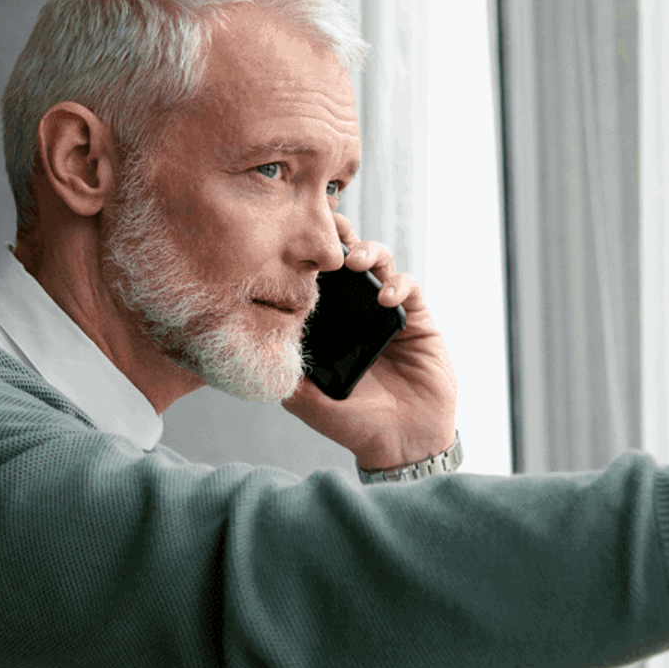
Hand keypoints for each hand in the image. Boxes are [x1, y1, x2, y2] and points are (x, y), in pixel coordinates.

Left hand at [284, 213, 458, 470]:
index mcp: (329, 324)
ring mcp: (386, 312)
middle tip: (328, 224)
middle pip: (346, 258)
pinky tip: (385, 297)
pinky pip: (408, 286)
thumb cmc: (354, 424)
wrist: (402, 443)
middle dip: (338, 236)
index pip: (316, 278)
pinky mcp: (416, 319)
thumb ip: (286, 373)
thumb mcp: (307, 401)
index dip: (306, 255)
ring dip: (368, 251)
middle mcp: (356, 311)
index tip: (292, 232)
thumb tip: (252, 346)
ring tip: (354, 260)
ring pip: (379, 261)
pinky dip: (397, 284)